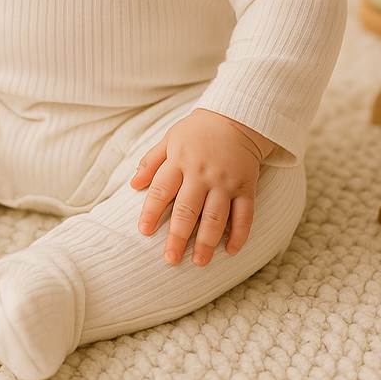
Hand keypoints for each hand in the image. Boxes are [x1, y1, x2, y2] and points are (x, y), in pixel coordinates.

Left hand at [130, 108, 274, 266]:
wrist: (237, 117)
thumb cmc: (198, 130)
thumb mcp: (171, 138)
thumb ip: (151, 161)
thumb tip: (133, 184)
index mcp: (180, 160)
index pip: (161, 190)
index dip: (151, 211)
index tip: (144, 231)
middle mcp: (202, 172)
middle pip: (188, 209)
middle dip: (178, 237)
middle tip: (170, 259)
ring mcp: (226, 180)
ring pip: (216, 216)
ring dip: (207, 242)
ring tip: (199, 262)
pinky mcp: (246, 186)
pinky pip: (245, 214)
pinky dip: (239, 234)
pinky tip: (231, 251)